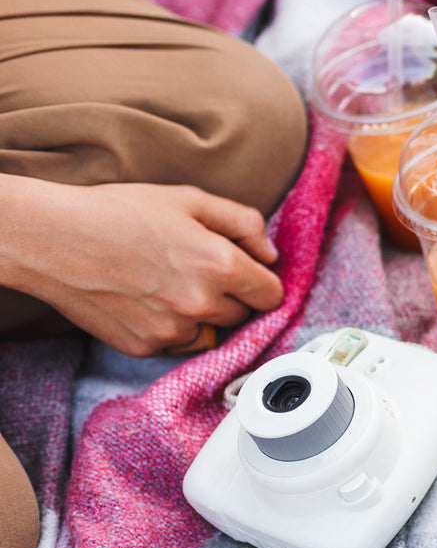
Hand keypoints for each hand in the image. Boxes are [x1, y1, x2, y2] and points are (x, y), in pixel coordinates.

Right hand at [0, 177, 283, 356]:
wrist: (52, 238)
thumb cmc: (118, 212)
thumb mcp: (189, 200)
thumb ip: (243, 223)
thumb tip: (270, 254)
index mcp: (220, 265)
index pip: (272, 295)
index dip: (262, 283)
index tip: (248, 276)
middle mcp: (201, 304)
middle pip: (243, 316)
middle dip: (230, 297)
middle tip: (195, 272)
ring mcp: (173, 330)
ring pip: (211, 333)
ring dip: (200, 316)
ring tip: (166, 285)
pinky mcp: (145, 347)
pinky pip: (176, 344)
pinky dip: (169, 328)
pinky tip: (145, 300)